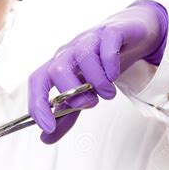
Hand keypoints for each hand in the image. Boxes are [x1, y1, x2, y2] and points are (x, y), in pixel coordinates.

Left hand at [27, 0, 167, 143]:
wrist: (132, 34)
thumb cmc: (101, 65)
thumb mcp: (82, 93)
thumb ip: (65, 115)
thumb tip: (45, 138)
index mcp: (57, 66)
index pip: (37, 81)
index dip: (37, 104)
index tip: (47, 127)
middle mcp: (69, 52)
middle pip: (56, 69)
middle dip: (71, 93)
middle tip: (90, 104)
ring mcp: (90, 39)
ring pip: (83, 55)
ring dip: (96, 81)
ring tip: (108, 94)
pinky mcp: (112, 31)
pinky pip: (107, 43)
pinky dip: (110, 62)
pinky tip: (115, 75)